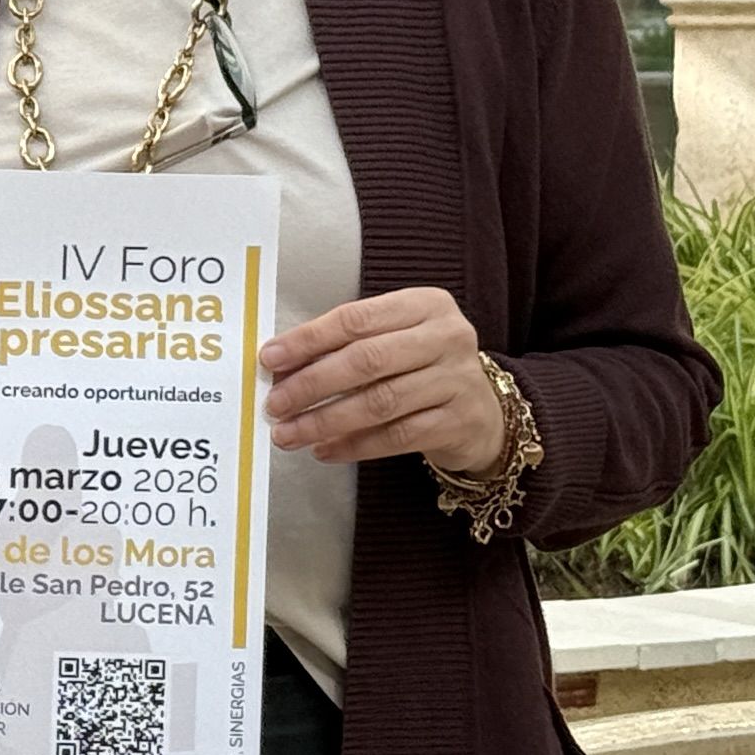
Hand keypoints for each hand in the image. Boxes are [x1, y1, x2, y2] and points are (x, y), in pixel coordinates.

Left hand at [259, 288, 509, 475]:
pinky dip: (355, 445)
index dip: (308, 340)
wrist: (484, 412)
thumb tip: (281, 364)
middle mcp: (447, 337)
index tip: (270, 359)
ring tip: (289, 434)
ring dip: (325, 421)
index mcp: (425, 305)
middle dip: (312, 384)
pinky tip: (325, 450)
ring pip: (379, 402)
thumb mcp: (395, 341)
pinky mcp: (459, 421)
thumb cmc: (423, 369)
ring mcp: (458, 380)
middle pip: (366, 360)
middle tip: (275, 404)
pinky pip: (397, 436)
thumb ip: (347, 345)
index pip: (356, 319)